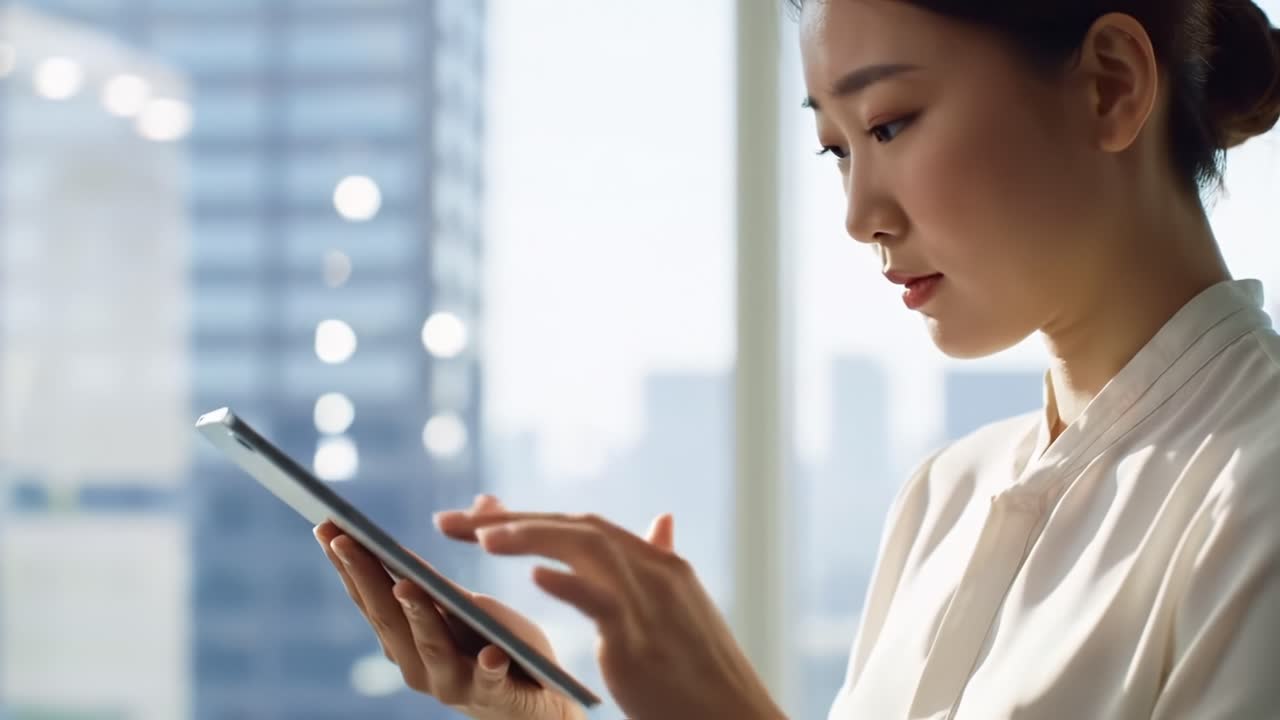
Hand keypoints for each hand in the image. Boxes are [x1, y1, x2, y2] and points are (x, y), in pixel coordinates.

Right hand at [314, 495, 581, 719]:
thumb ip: (474, 558)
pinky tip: (492, 653)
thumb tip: (484, 499)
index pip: (369, 597)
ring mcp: (453, 683)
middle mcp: (418, 664)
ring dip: (417, 617)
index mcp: (407, 638)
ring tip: (407, 586)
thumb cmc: (501, 647)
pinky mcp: (495, 695)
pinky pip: (490, 682)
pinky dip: (487, 668)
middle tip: (344, 538)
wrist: (540, 703)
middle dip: (364, 576)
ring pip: (430, 647)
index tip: (326, 525)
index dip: (348, 563)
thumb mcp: (479, 603)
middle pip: (387, 617)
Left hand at [435, 506, 786, 719]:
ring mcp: (650, 601)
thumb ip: (659, 562)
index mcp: (659, 563)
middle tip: (449, 523)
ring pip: (586, 547)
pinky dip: (569, 583)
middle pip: (576, 527)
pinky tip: (533, 577)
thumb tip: (662, 520)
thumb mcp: (680, 608)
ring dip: (532, 536)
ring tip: (481, 538)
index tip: (477, 517)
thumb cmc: (702, 671)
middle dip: (512, 521)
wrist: (735, 718)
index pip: (583, 526)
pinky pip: (602, 599)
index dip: (528, 518)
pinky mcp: (642, 637)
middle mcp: (655, 570)